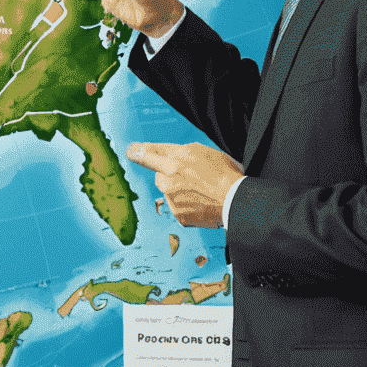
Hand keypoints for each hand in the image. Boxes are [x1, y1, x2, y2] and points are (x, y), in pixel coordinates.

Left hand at [127, 141, 243, 228]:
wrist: (236, 201)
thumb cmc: (223, 173)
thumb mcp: (201, 152)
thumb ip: (178, 151)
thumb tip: (162, 153)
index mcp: (174, 161)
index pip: (148, 155)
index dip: (138, 152)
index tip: (130, 151)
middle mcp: (169, 180)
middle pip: (160, 175)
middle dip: (170, 175)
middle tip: (191, 178)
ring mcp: (173, 199)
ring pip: (169, 191)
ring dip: (179, 191)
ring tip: (201, 192)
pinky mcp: (179, 216)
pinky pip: (177, 207)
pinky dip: (186, 206)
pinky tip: (201, 203)